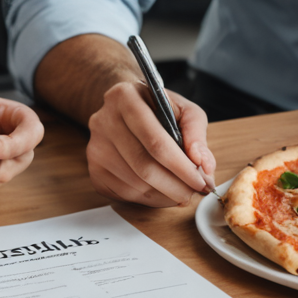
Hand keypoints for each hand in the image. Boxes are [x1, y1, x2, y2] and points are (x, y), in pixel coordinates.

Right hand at [86, 80, 214, 206]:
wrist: (125, 108)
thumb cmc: (157, 109)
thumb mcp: (182, 109)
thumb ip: (196, 133)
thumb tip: (204, 165)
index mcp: (125, 97)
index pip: (155, 141)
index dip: (181, 166)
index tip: (201, 181)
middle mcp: (103, 120)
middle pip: (143, 166)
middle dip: (175, 186)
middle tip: (194, 193)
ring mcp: (95, 146)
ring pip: (134, 184)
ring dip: (164, 196)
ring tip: (182, 192)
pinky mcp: (94, 169)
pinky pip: (123, 194)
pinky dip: (149, 199)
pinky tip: (162, 192)